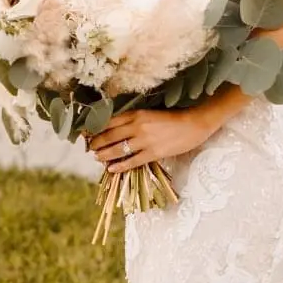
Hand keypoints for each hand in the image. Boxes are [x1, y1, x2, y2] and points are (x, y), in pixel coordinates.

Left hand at [86, 102, 224, 174]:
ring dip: (104, 155)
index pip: (110, 122)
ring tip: (97, 158)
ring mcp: (145, 141)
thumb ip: (134, 119)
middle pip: (110, 136)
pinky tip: (111, 169)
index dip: (96, 129)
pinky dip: (119, 166)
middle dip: (97, 143)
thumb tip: (117, 128)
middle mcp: (137, 126)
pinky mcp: (153, 153)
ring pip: (118, 149)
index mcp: (137, 114)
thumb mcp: (150, 113)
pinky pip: (132, 161)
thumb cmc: (173, 118)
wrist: (193, 124)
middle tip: (90, 149)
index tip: (88, 134)